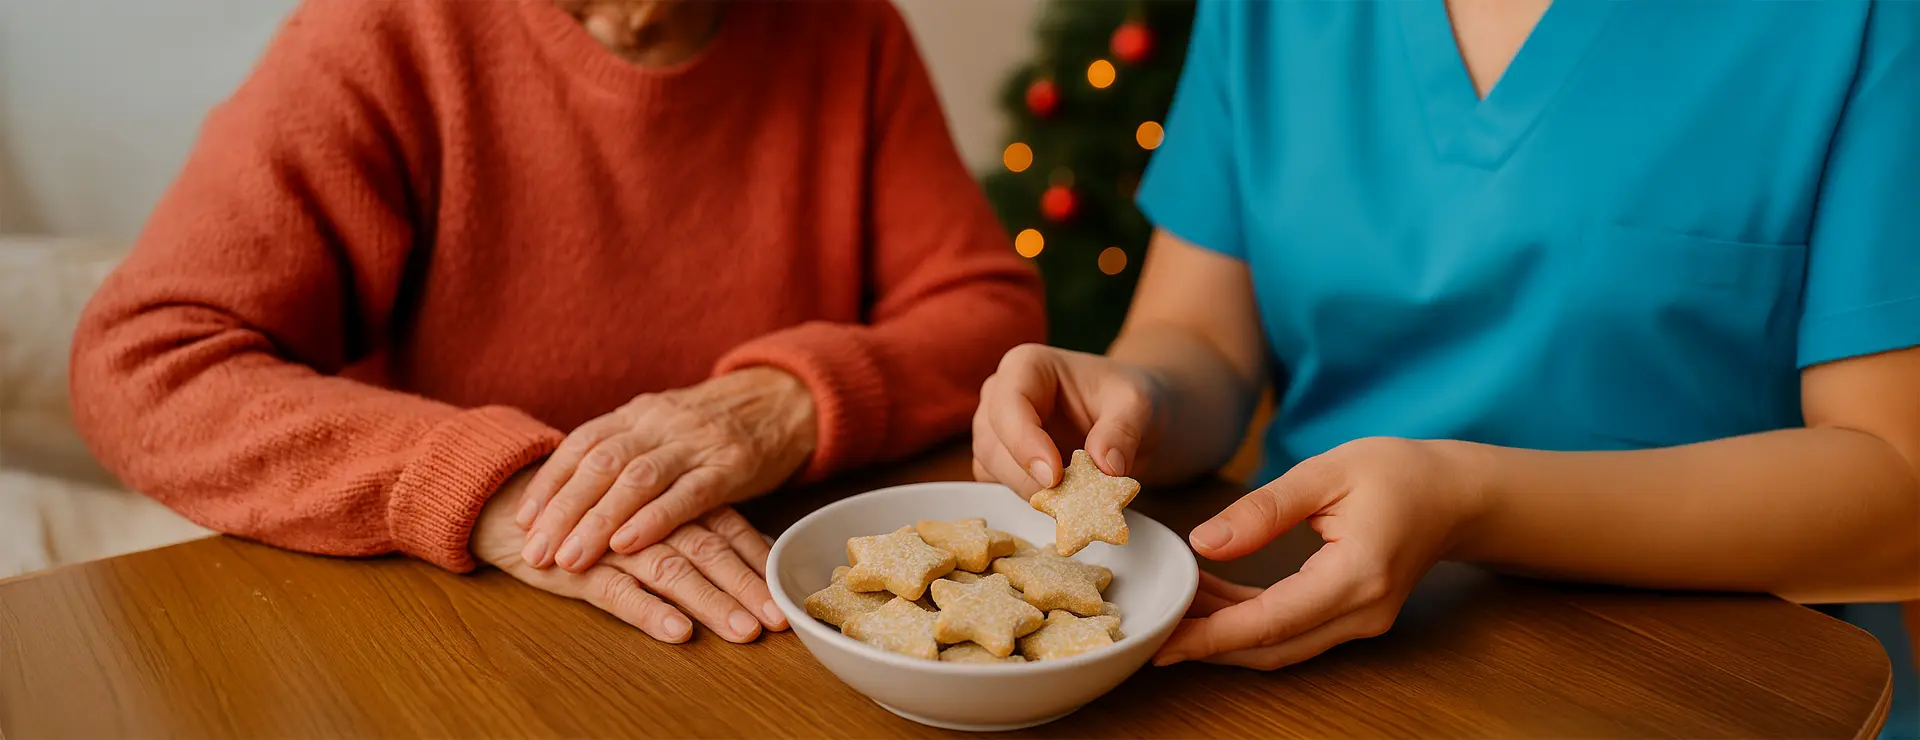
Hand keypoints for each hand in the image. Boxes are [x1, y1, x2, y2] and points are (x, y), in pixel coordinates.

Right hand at [474, 468, 788, 642]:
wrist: (509, 503)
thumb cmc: (593, 513)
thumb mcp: (650, 515)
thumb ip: (698, 527)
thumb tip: (759, 551)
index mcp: (670, 501)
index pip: (726, 529)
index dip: (758, 563)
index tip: (787, 597)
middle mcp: (649, 518)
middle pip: (707, 550)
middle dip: (745, 587)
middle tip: (775, 620)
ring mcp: (613, 541)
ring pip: (670, 570)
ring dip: (709, 603)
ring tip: (740, 631)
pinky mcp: (578, 566)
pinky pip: (617, 591)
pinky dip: (650, 613)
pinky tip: (677, 633)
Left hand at [516, 367, 815, 572]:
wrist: (784, 399)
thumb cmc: (716, 425)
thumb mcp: (665, 426)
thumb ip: (626, 451)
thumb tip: (570, 492)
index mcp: (639, 412)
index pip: (582, 445)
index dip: (550, 483)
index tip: (523, 520)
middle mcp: (660, 422)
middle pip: (600, 464)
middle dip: (563, 511)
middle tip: (535, 552)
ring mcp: (696, 443)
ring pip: (636, 480)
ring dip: (598, 522)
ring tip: (570, 559)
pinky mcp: (732, 466)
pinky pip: (687, 494)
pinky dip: (653, 520)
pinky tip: (627, 544)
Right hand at [971, 344, 1161, 497]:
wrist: (1130, 420)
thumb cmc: (1125, 398)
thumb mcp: (1137, 404)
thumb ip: (1122, 430)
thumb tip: (1105, 467)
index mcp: (1026, 366)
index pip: (1009, 403)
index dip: (1024, 442)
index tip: (1054, 476)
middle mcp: (1001, 395)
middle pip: (993, 442)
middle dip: (1030, 476)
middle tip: (1075, 499)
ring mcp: (997, 430)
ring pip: (993, 469)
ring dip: (1033, 491)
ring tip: (1079, 499)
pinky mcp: (1002, 462)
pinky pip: (1003, 487)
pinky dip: (1033, 500)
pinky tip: (1067, 502)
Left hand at [1153, 437, 1487, 668]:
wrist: (1454, 494)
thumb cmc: (1398, 472)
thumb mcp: (1326, 473)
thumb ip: (1263, 510)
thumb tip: (1204, 542)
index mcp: (1357, 575)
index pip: (1272, 620)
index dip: (1212, 635)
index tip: (1164, 640)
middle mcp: (1362, 612)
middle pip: (1272, 647)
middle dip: (1209, 643)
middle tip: (1154, 627)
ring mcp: (1361, 622)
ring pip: (1280, 646)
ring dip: (1226, 633)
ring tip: (1176, 604)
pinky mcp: (1353, 618)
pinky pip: (1293, 631)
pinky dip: (1249, 622)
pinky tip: (1212, 598)